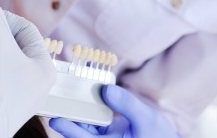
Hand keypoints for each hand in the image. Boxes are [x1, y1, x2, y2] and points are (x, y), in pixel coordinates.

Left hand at [49, 84, 179, 137]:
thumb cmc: (160, 136)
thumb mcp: (147, 119)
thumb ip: (127, 105)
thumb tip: (105, 89)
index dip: (69, 130)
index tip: (56, 120)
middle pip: (80, 129)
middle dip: (69, 114)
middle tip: (55, 97)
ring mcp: (103, 136)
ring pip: (85, 121)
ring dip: (78, 106)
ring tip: (67, 87)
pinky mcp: (106, 129)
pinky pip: (93, 116)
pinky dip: (89, 103)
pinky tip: (85, 84)